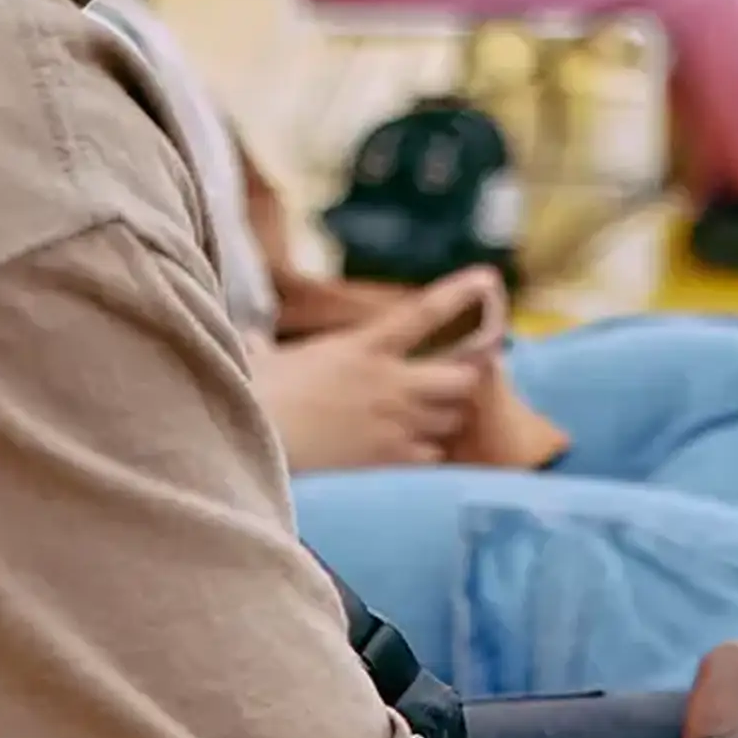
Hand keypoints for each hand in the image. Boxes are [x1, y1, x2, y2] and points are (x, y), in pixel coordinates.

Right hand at [248, 270, 498, 471]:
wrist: (255, 443)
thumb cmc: (256, 397)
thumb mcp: (265, 363)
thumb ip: (266, 349)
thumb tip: (250, 340)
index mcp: (364, 347)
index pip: (425, 312)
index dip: (461, 293)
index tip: (487, 278)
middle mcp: (390, 381)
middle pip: (462, 376)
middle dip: (463, 379)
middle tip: (451, 383)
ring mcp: (395, 422)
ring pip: (451, 417)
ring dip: (444, 418)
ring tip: (424, 421)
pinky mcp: (390, 459)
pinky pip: (432, 455)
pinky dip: (427, 455)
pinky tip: (406, 455)